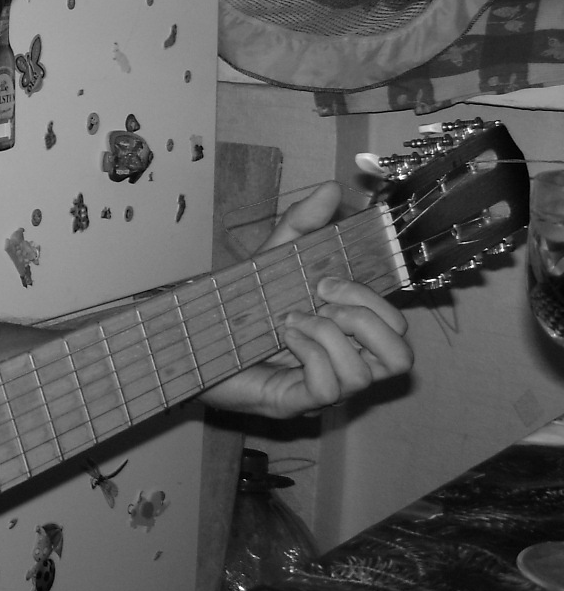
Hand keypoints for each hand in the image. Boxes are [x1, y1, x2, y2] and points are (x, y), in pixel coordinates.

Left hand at [200, 182, 411, 418]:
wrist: (189, 342)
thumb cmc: (239, 309)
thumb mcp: (272, 259)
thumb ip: (301, 225)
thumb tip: (331, 188)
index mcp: (346, 333)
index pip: (396, 325)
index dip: (373, 297)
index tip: (326, 279)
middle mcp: (344, 364)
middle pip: (400, 355)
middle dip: (363, 316)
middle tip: (318, 298)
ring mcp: (324, 388)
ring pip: (367, 374)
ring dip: (328, 334)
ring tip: (290, 320)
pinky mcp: (297, 402)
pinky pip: (330, 387)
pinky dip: (309, 353)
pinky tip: (282, 337)